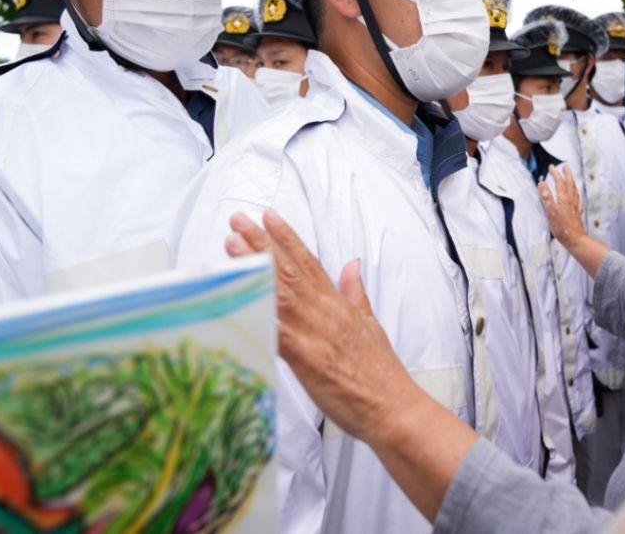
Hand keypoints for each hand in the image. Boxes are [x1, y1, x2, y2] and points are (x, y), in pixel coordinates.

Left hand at [227, 211, 422, 447]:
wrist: (393, 407)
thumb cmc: (380, 373)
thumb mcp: (369, 324)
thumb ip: (354, 293)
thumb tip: (351, 264)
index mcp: (338, 304)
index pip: (309, 262)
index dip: (287, 238)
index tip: (268, 216)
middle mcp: (326, 312)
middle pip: (289, 270)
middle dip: (261, 243)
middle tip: (238, 220)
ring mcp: (315, 334)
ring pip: (280, 292)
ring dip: (254, 267)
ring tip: (232, 245)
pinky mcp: (307, 360)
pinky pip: (277, 333)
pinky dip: (260, 314)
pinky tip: (240, 298)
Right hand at [539, 164, 587, 251]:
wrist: (575, 239)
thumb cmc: (561, 227)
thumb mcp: (550, 211)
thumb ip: (546, 197)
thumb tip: (542, 183)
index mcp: (564, 199)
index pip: (559, 183)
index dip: (555, 174)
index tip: (551, 167)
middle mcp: (571, 201)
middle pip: (570, 184)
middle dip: (567, 174)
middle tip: (565, 166)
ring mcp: (575, 207)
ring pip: (575, 191)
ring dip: (572, 182)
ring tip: (570, 178)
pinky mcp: (577, 214)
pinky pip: (578, 200)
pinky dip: (577, 195)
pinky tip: (577, 197)